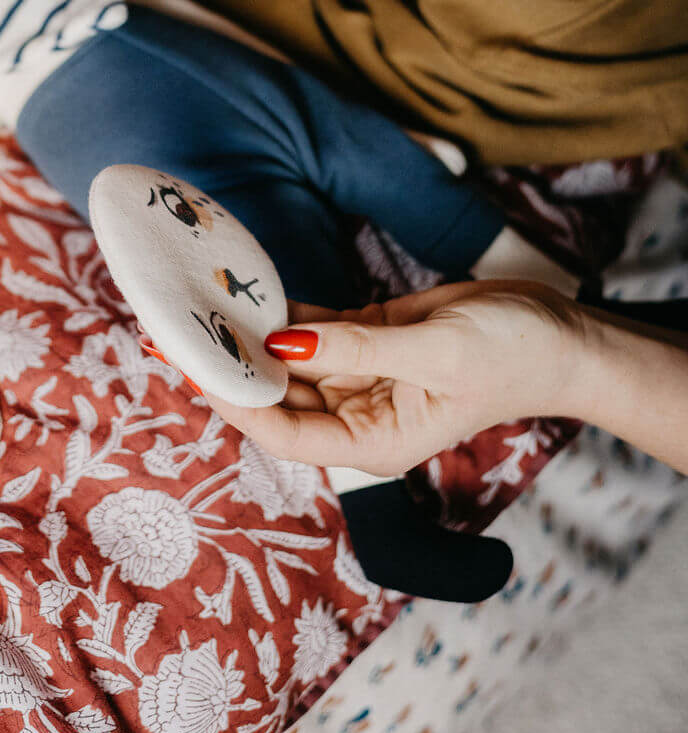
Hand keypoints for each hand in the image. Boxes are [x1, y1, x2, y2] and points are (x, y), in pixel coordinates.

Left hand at [201, 280, 592, 473]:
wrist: (558, 333)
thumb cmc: (511, 356)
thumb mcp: (435, 352)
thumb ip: (357, 349)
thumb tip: (282, 345)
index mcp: (373, 441)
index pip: (284, 432)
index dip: (235, 401)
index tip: (195, 364)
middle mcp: (356, 414)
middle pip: (275, 396)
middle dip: (228, 366)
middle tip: (174, 327)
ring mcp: (358, 374)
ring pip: (286, 359)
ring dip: (246, 336)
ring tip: (194, 306)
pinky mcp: (366, 337)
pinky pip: (310, 328)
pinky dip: (279, 312)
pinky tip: (241, 290)